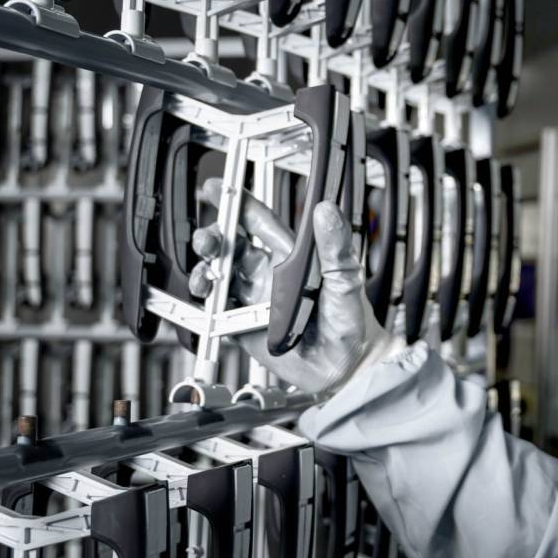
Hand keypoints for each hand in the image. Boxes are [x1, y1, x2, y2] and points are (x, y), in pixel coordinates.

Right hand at [188, 179, 404, 393]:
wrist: (348, 368)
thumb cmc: (353, 323)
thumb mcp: (345, 279)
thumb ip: (335, 246)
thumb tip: (327, 210)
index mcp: (292, 259)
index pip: (260, 223)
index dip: (238, 205)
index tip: (215, 190)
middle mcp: (270, 276)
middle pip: (231, 248)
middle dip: (213, 238)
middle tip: (207, 240)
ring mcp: (256, 302)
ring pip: (219, 277)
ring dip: (206, 271)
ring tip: (206, 275)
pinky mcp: (246, 328)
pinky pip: (217, 314)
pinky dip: (205, 306)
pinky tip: (207, 301)